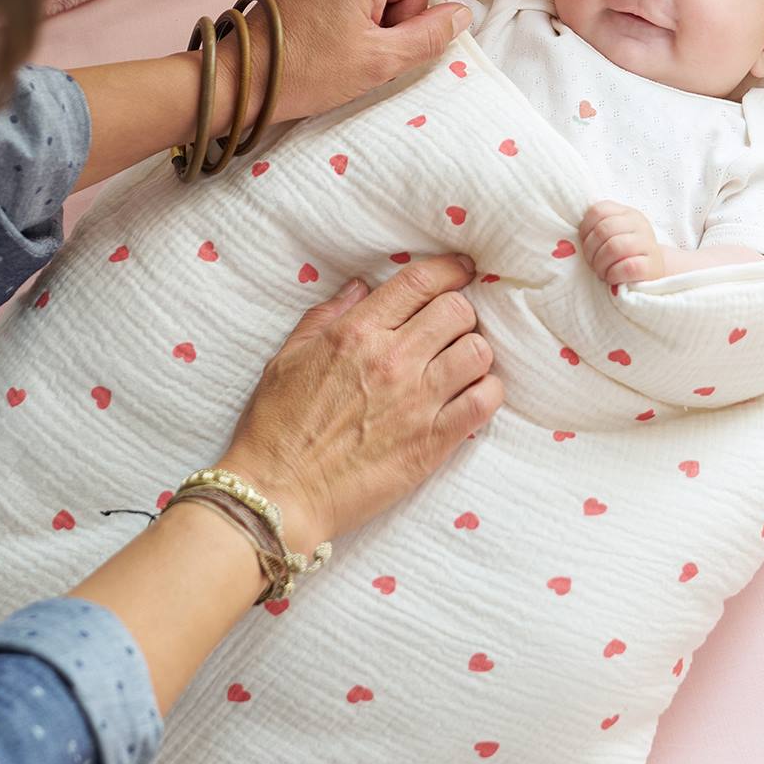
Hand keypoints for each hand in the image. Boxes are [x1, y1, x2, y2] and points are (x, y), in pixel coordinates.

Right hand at [218, 256, 501, 550]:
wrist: (278, 493)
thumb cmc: (276, 427)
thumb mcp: (288, 358)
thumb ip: (326, 317)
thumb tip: (362, 288)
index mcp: (356, 333)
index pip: (419, 283)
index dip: (450, 270)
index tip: (462, 271)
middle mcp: (392, 360)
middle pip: (458, 312)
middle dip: (459, 314)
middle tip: (449, 331)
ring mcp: (417, 402)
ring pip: (478, 352)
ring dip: (473, 354)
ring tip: (459, 366)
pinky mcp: (433, 442)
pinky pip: (485, 401)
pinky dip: (487, 392)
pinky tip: (472, 396)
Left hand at [222, 0, 524, 127]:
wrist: (237, 77)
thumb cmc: (303, 71)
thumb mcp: (378, 62)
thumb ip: (429, 35)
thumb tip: (460, 14)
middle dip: (406, 10)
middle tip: (375, 48)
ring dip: (383, 16)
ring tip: (350, 47)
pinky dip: (364, 12)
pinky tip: (338, 40)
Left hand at [579, 200, 664, 285]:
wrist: (653, 273)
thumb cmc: (625, 255)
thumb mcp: (613, 235)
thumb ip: (598, 229)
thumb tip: (569, 234)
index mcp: (626, 213)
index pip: (597, 211)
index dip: (585, 230)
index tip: (586, 245)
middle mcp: (638, 224)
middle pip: (603, 230)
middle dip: (591, 251)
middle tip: (593, 264)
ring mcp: (647, 244)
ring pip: (614, 247)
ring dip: (601, 265)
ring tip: (602, 272)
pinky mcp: (652, 265)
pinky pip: (627, 266)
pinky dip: (613, 275)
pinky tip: (613, 278)